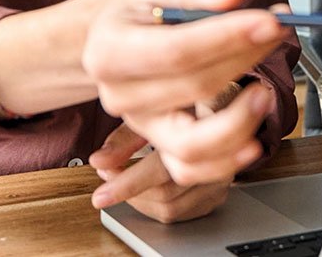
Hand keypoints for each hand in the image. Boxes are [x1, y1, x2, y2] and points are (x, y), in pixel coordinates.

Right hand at [83, 0, 286, 186]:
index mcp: (110, 50)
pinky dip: (226, 162)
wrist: (114, 38)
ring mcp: (141, 125)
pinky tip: (252, 140)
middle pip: (194, 87)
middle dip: (246, 60)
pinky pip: (192, 169)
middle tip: (279, 34)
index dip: (227, 38)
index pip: (178, 50)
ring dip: (239, 122)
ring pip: (191, 144)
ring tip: (266, 93)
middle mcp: (120, 95)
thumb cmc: (137, 10)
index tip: (268, 21)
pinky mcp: (160, 144)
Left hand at [88, 123, 231, 222]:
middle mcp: (219, 158)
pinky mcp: (217, 195)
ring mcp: (222, 179)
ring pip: (170, 209)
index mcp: (202, 130)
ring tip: (122, 179)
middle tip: (107, 175)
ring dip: (138, 200)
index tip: (100, 196)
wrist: (221, 109)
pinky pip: (179, 215)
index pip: (162, 168)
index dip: (128, 184)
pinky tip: (145, 189)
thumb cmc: (180, 107)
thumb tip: (99, 162)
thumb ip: (125, 138)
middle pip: (166, 193)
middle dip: (128, 190)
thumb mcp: (151, 112)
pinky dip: (154, 206)